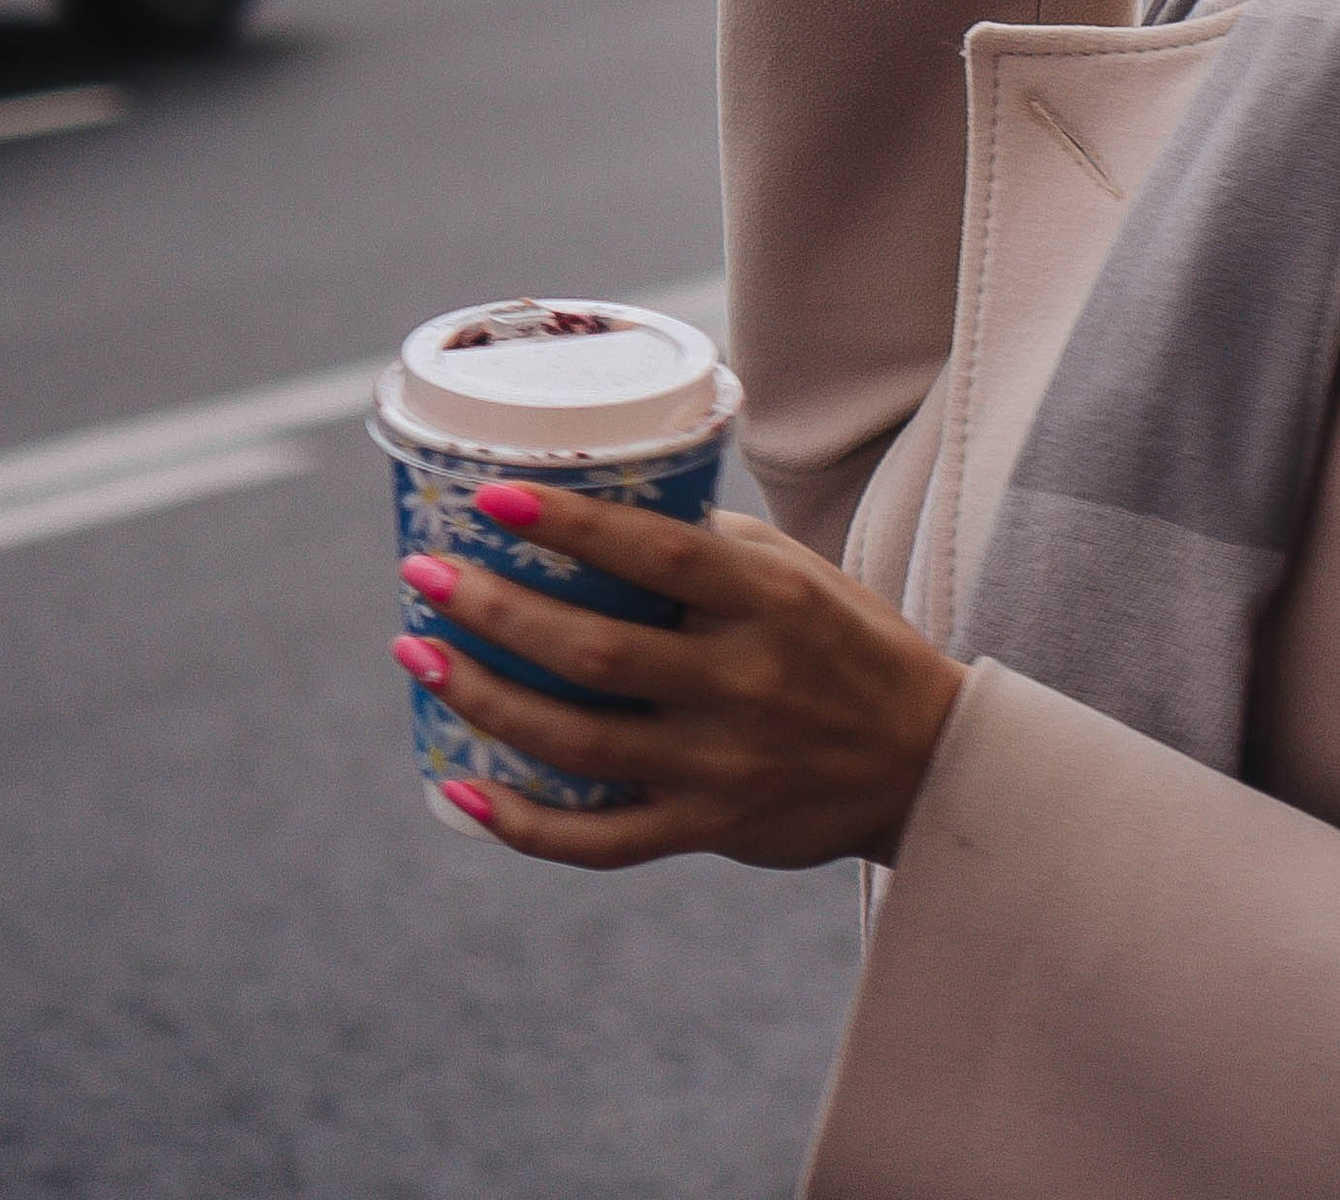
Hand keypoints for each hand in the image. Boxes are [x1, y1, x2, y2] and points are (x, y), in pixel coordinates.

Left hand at [391, 485, 964, 872]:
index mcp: (770, 601)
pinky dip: (524, 824)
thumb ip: (713, 550)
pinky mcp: (710, 830)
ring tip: (417, 654)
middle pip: (597, 652)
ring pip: (580, 743)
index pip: (660, 554)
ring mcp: (722, 765)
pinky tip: (461, 787)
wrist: (922, 761)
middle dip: (496, 612)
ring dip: (486, 699)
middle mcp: (744, 682)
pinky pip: (601, 840)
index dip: (573, 527)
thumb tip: (601, 509)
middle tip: (423, 574)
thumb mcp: (800, 575)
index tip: (491, 497)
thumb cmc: (847, 644)